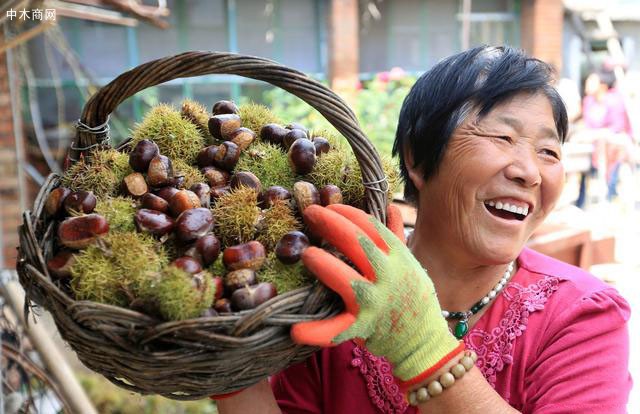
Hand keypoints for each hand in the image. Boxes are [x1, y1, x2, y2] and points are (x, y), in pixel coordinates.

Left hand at [291, 204, 461, 388]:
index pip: (370, 227)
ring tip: (307, 253)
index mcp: (397, 257)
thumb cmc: (412, 295)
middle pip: (357, 243)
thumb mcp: (410, 263)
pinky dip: (316, 332)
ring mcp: (374, 302)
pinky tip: (295, 330)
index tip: (329, 207)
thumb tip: (390, 206)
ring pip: (346, 280)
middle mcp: (387, 276)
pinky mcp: (363, 327)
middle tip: (311, 213)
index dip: (347, 213)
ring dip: (324, 265)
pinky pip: (337, 330)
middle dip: (331, 224)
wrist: (423, 338)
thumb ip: (396, 234)